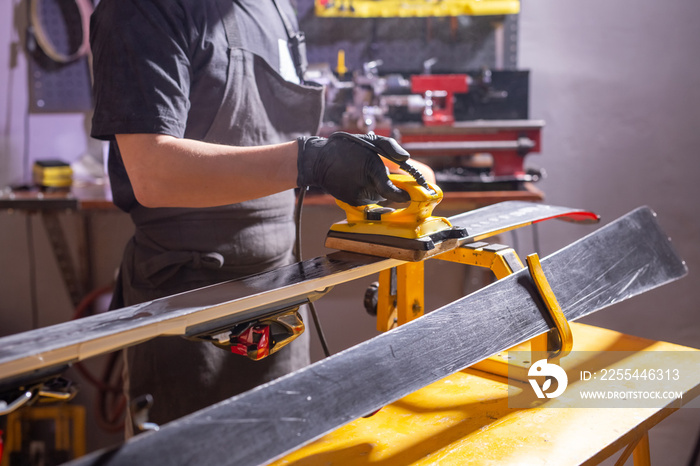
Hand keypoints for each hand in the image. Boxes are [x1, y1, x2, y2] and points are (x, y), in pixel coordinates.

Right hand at [297, 132, 411, 205]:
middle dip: (387, 187)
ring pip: (376, 198)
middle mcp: (363, 185)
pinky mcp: (349, 201)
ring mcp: (355, 195)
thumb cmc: (348, 148)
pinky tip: (357, 182)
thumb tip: (406, 158)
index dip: (402, 195)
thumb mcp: (371, 140)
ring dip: (376, 190)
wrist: (319, 160)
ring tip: (363, 176)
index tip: (408, 195)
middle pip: (385, 194)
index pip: (390, 190)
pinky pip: (366, 201)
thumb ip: (391, 146)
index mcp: (370, 169)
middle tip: (379, 176)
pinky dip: (366, 194)